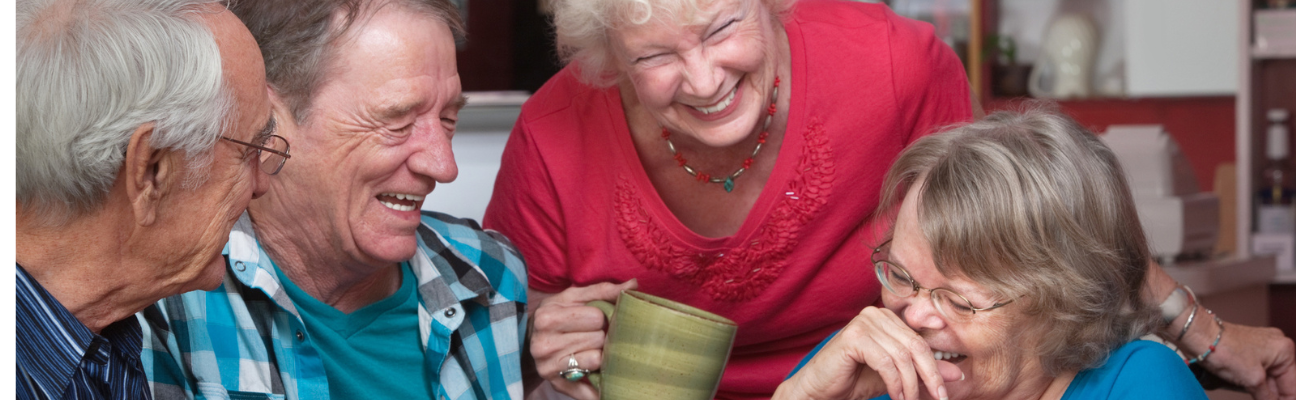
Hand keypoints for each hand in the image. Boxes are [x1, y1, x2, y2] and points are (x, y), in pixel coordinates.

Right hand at [529, 280, 636, 399]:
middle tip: (592, 334)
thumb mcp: (573, 297)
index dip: (600, 317)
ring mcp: (548, 367)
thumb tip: (633, 283)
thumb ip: (603, 290)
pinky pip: (589, 386)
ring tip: (590, 348)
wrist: (529, 341)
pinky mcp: (556, 384)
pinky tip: (599, 379)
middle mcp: (544, 344)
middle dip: (600, 335)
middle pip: (598, 339)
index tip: (593, 318)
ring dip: (600, 354)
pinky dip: (597, 385)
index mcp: (547, 318)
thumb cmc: (557, 315)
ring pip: (597, 360)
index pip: (596, 317)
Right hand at [775, 307, 961, 399]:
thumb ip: (921, 372)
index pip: (921, 340)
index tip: (944, 391)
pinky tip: (896, 397)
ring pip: (903, 356)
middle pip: (916, 346)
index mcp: (887, 318)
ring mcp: (863, 322)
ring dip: (911, 385)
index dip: (936, 366)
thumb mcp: (895, 378)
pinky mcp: (854, 337)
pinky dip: (895, 383)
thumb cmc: (852, 380)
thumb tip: (956, 374)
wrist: (818, 389)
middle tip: (938, 399)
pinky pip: (886, 362)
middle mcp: (876, 314)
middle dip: (930, 376)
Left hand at [1200, 322, 1295, 399]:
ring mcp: (1261, 347)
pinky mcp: (1247, 350)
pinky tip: (1249, 392)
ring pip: (1268, 378)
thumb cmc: (1225, 350)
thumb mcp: (1253, 380)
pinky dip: (1254, 384)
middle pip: (1281, 382)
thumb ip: (1267, 396)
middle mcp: (1276, 346)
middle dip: (1274, 396)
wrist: (1199, 335)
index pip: (1293, 385)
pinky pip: (1257, 372)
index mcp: (1285, 351)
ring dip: (1264, 392)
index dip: (1287, 399)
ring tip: (1256, 397)